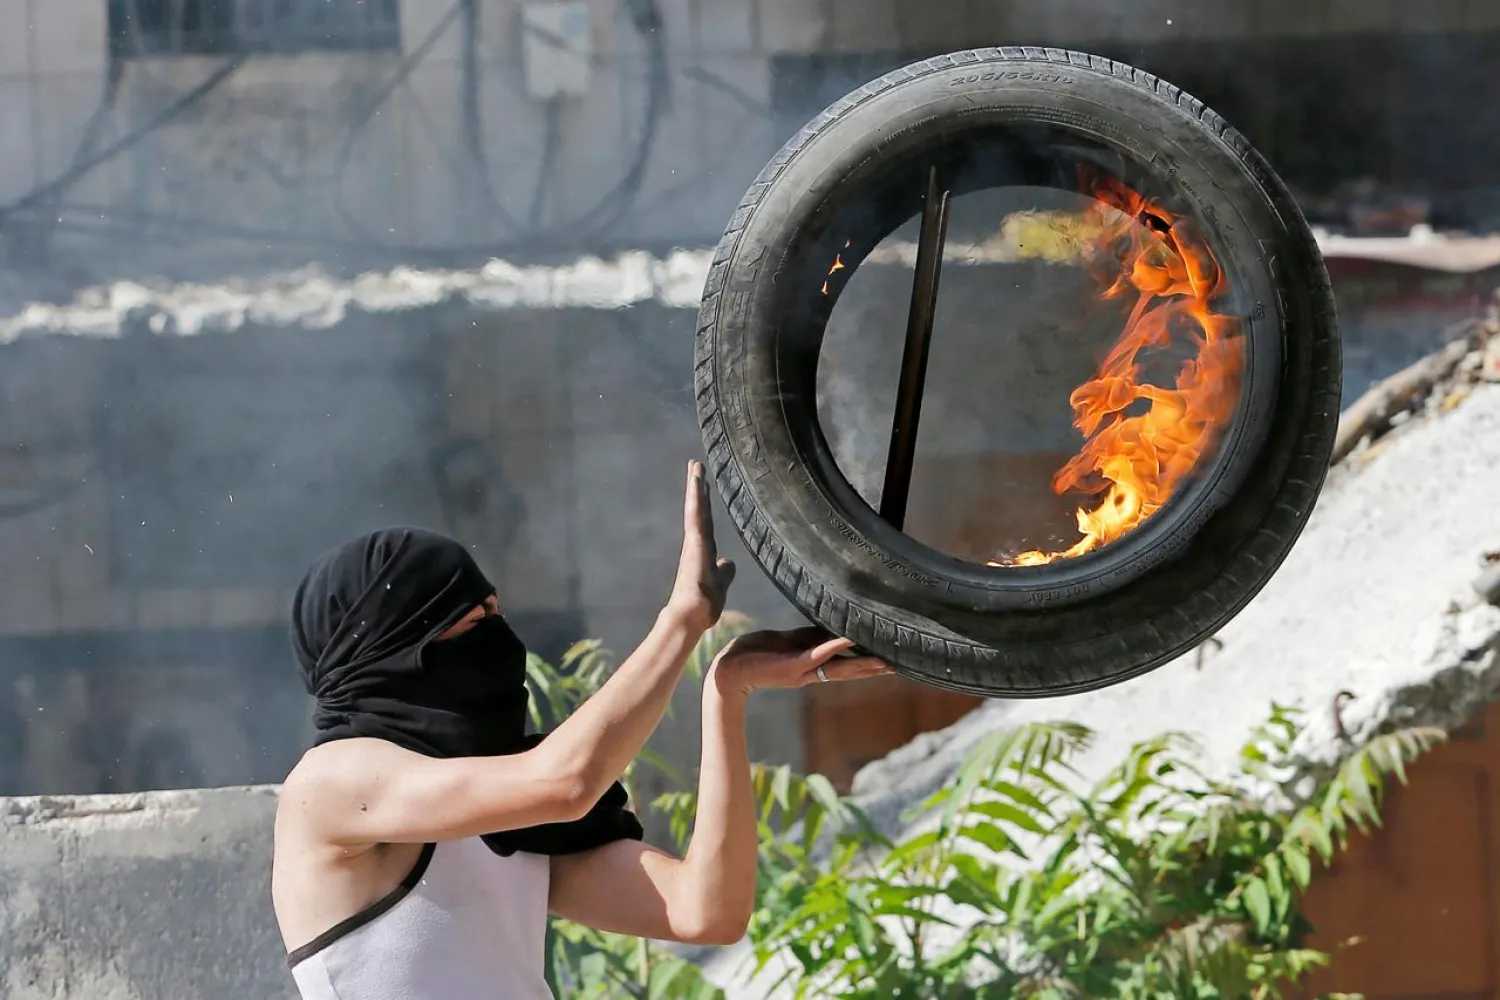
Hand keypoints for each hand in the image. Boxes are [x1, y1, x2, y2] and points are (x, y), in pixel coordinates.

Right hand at [666, 460, 735, 631]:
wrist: (690, 616)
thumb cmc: (703, 606)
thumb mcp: (720, 584)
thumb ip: (724, 572)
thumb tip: (729, 562)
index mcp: (703, 552)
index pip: (706, 522)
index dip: (704, 504)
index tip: (703, 486)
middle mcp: (696, 544)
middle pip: (699, 510)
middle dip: (698, 488)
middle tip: (696, 465)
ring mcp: (694, 543)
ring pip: (696, 509)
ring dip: (696, 487)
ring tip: (696, 465)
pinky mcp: (694, 544)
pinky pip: (696, 516)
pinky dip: (696, 499)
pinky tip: (697, 483)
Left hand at [709, 627, 892, 698]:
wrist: (728, 669)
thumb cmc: (754, 653)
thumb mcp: (785, 642)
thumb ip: (806, 638)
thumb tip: (827, 629)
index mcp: (810, 666)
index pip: (845, 664)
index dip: (867, 663)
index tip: (889, 661)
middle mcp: (810, 672)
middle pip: (848, 671)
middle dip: (873, 668)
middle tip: (899, 665)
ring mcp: (801, 670)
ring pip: (838, 667)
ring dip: (861, 663)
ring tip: (884, 661)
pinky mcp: (790, 665)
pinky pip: (815, 655)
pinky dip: (832, 648)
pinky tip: (847, 641)